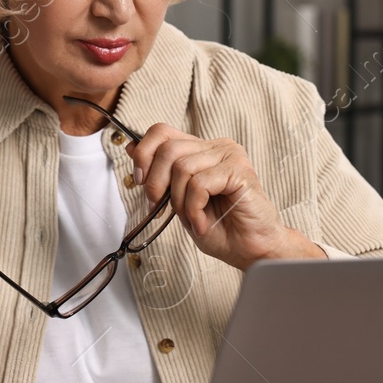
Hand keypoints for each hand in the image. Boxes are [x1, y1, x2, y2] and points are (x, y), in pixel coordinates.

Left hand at [126, 124, 324, 269]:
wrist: (250, 250)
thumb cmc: (219, 227)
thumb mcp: (178, 200)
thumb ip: (160, 174)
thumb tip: (131, 147)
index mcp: (200, 150)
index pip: (161, 131)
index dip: (144, 153)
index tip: (140, 181)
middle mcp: (216, 147)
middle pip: (168, 148)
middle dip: (156, 183)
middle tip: (161, 208)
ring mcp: (230, 156)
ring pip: (182, 167)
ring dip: (179, 201)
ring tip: (192, 218)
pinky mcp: (239, 171)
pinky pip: (200, 183)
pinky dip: (194, 208)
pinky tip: (202, 222)